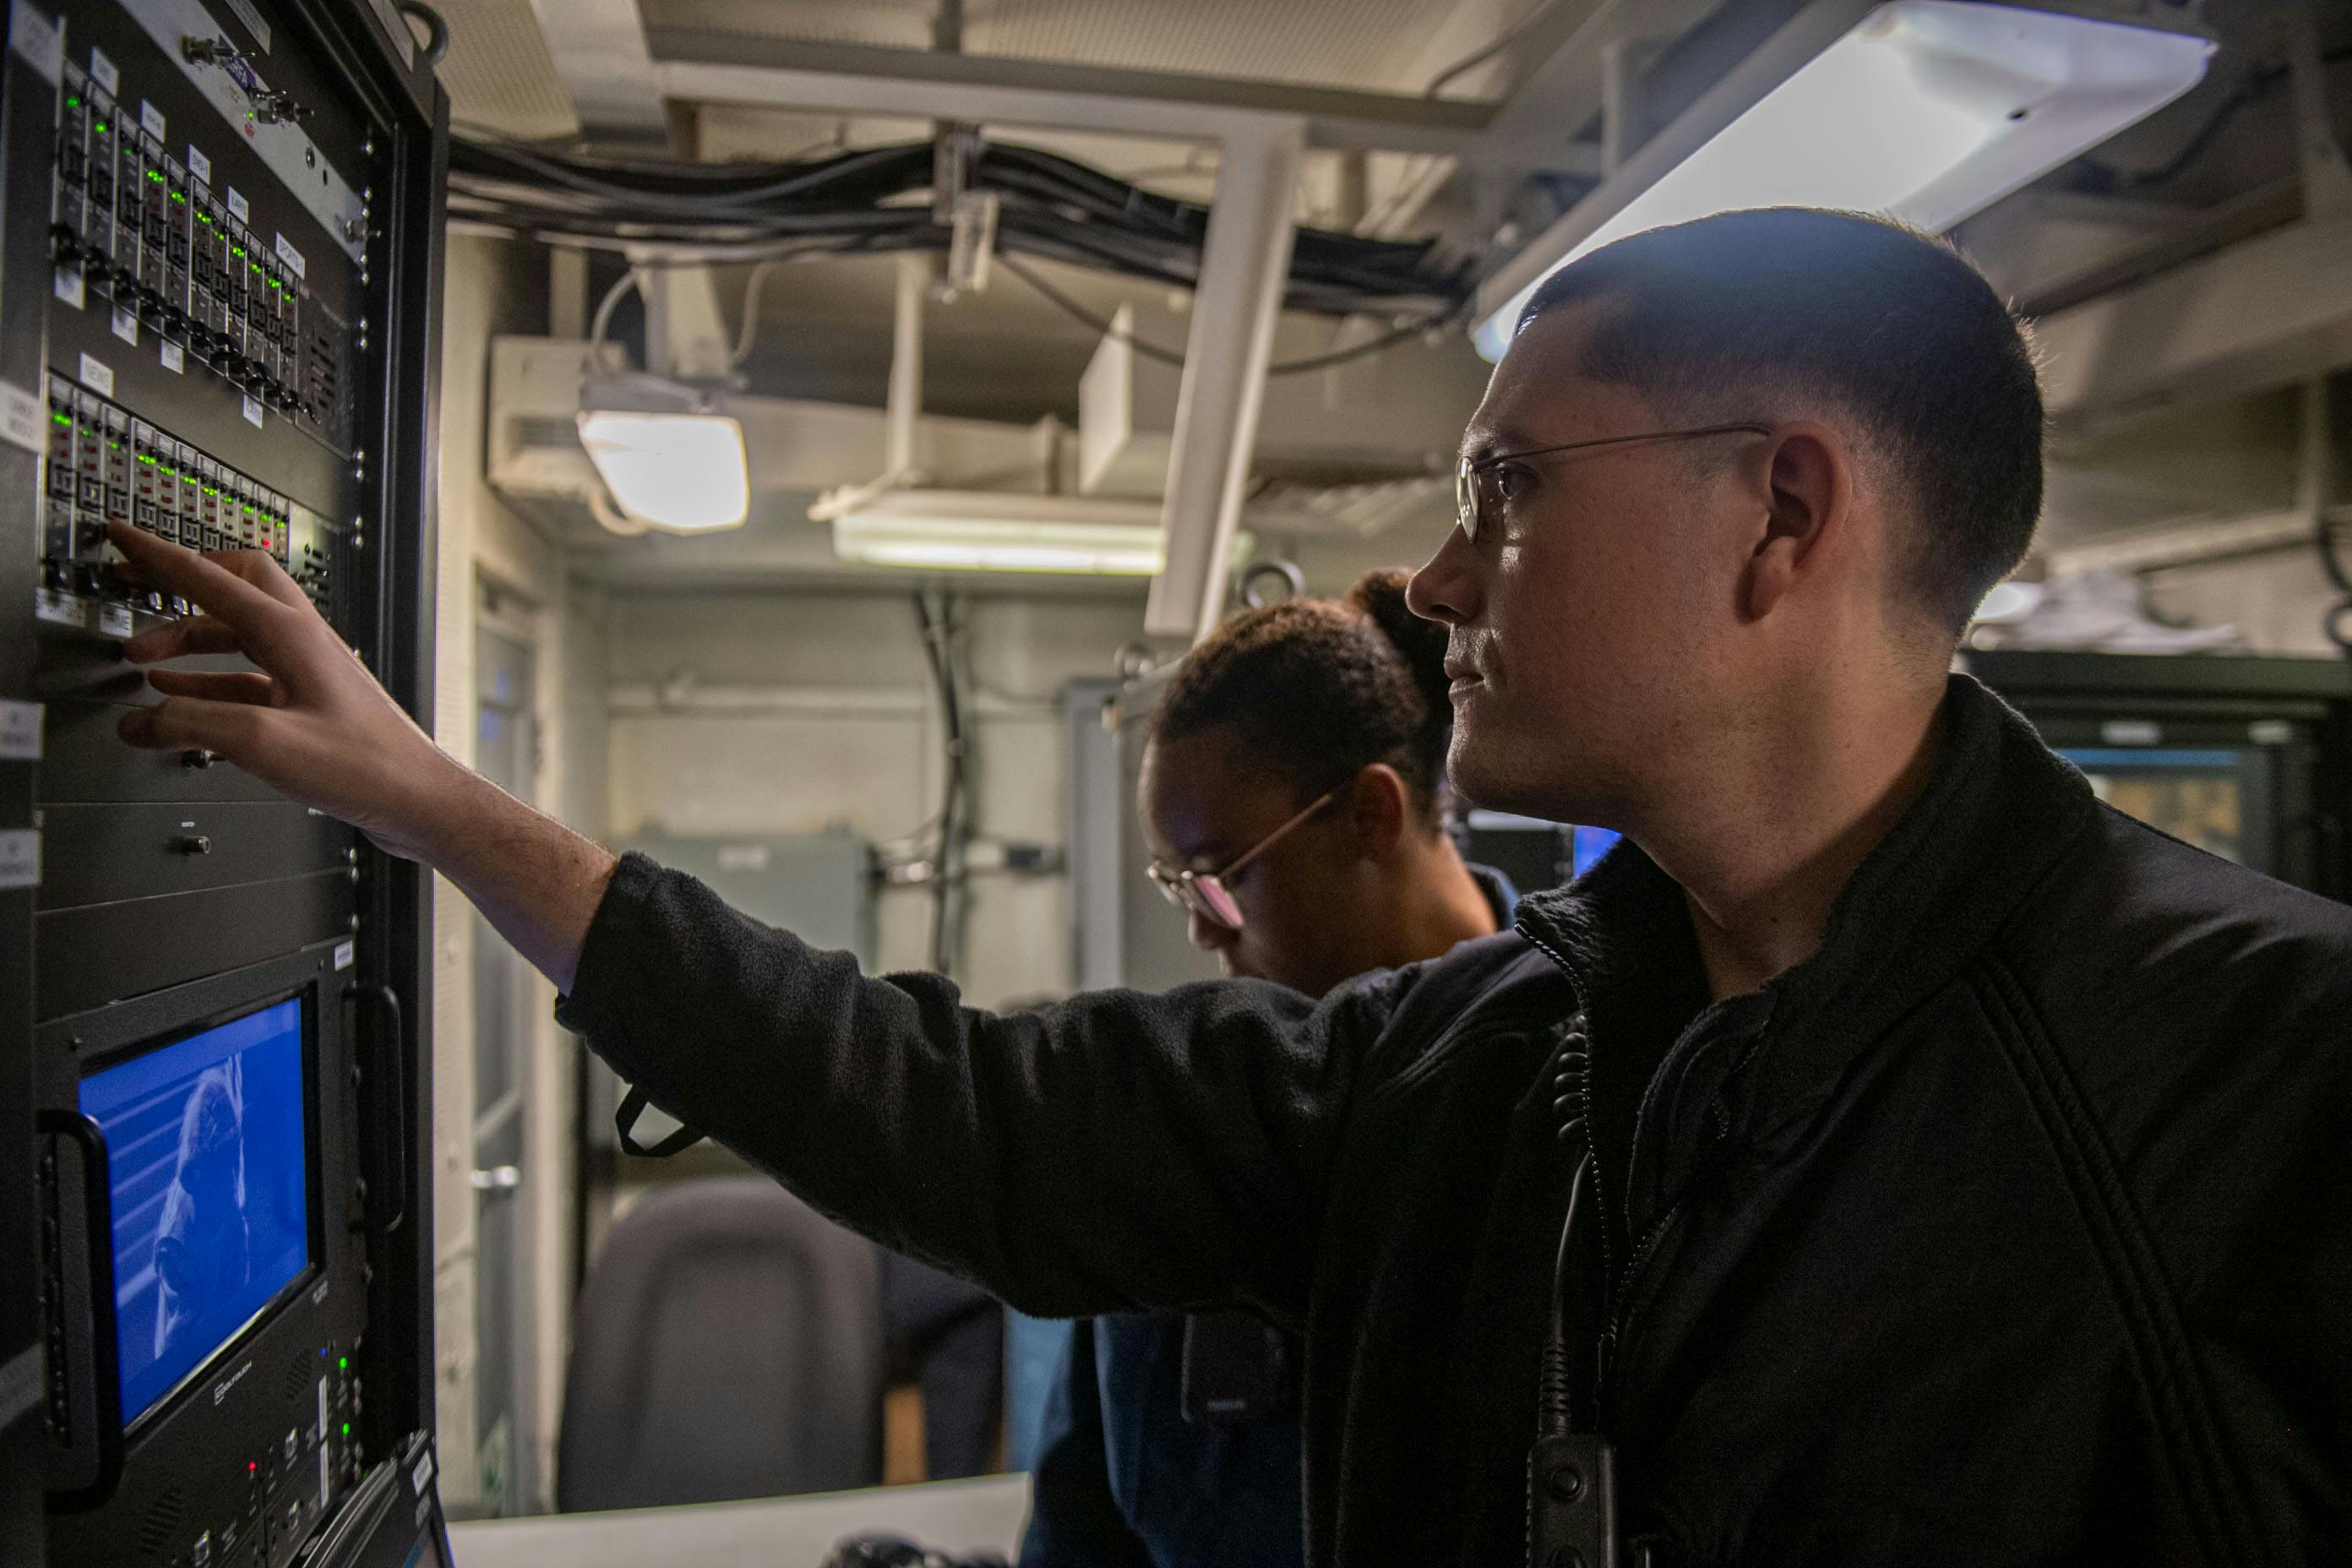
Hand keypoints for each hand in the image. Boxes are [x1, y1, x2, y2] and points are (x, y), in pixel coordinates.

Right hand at [109, 522, 474, 862]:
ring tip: (140, 657)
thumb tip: (141, 720)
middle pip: (232, 584)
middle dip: (179, 581)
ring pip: (235, 632)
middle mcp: (302, 641)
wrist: (419, 800)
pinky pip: (246, 675)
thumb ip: (192, 724)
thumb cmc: (367, 767)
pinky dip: (206, 679)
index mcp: (290, 633)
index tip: (122, 535)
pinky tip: (178, 696)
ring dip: (186, 639)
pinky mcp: (309, 702)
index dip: (157, 555)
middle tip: (135, 584)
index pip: (209, 576)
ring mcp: (308, 669)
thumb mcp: (264, 742)